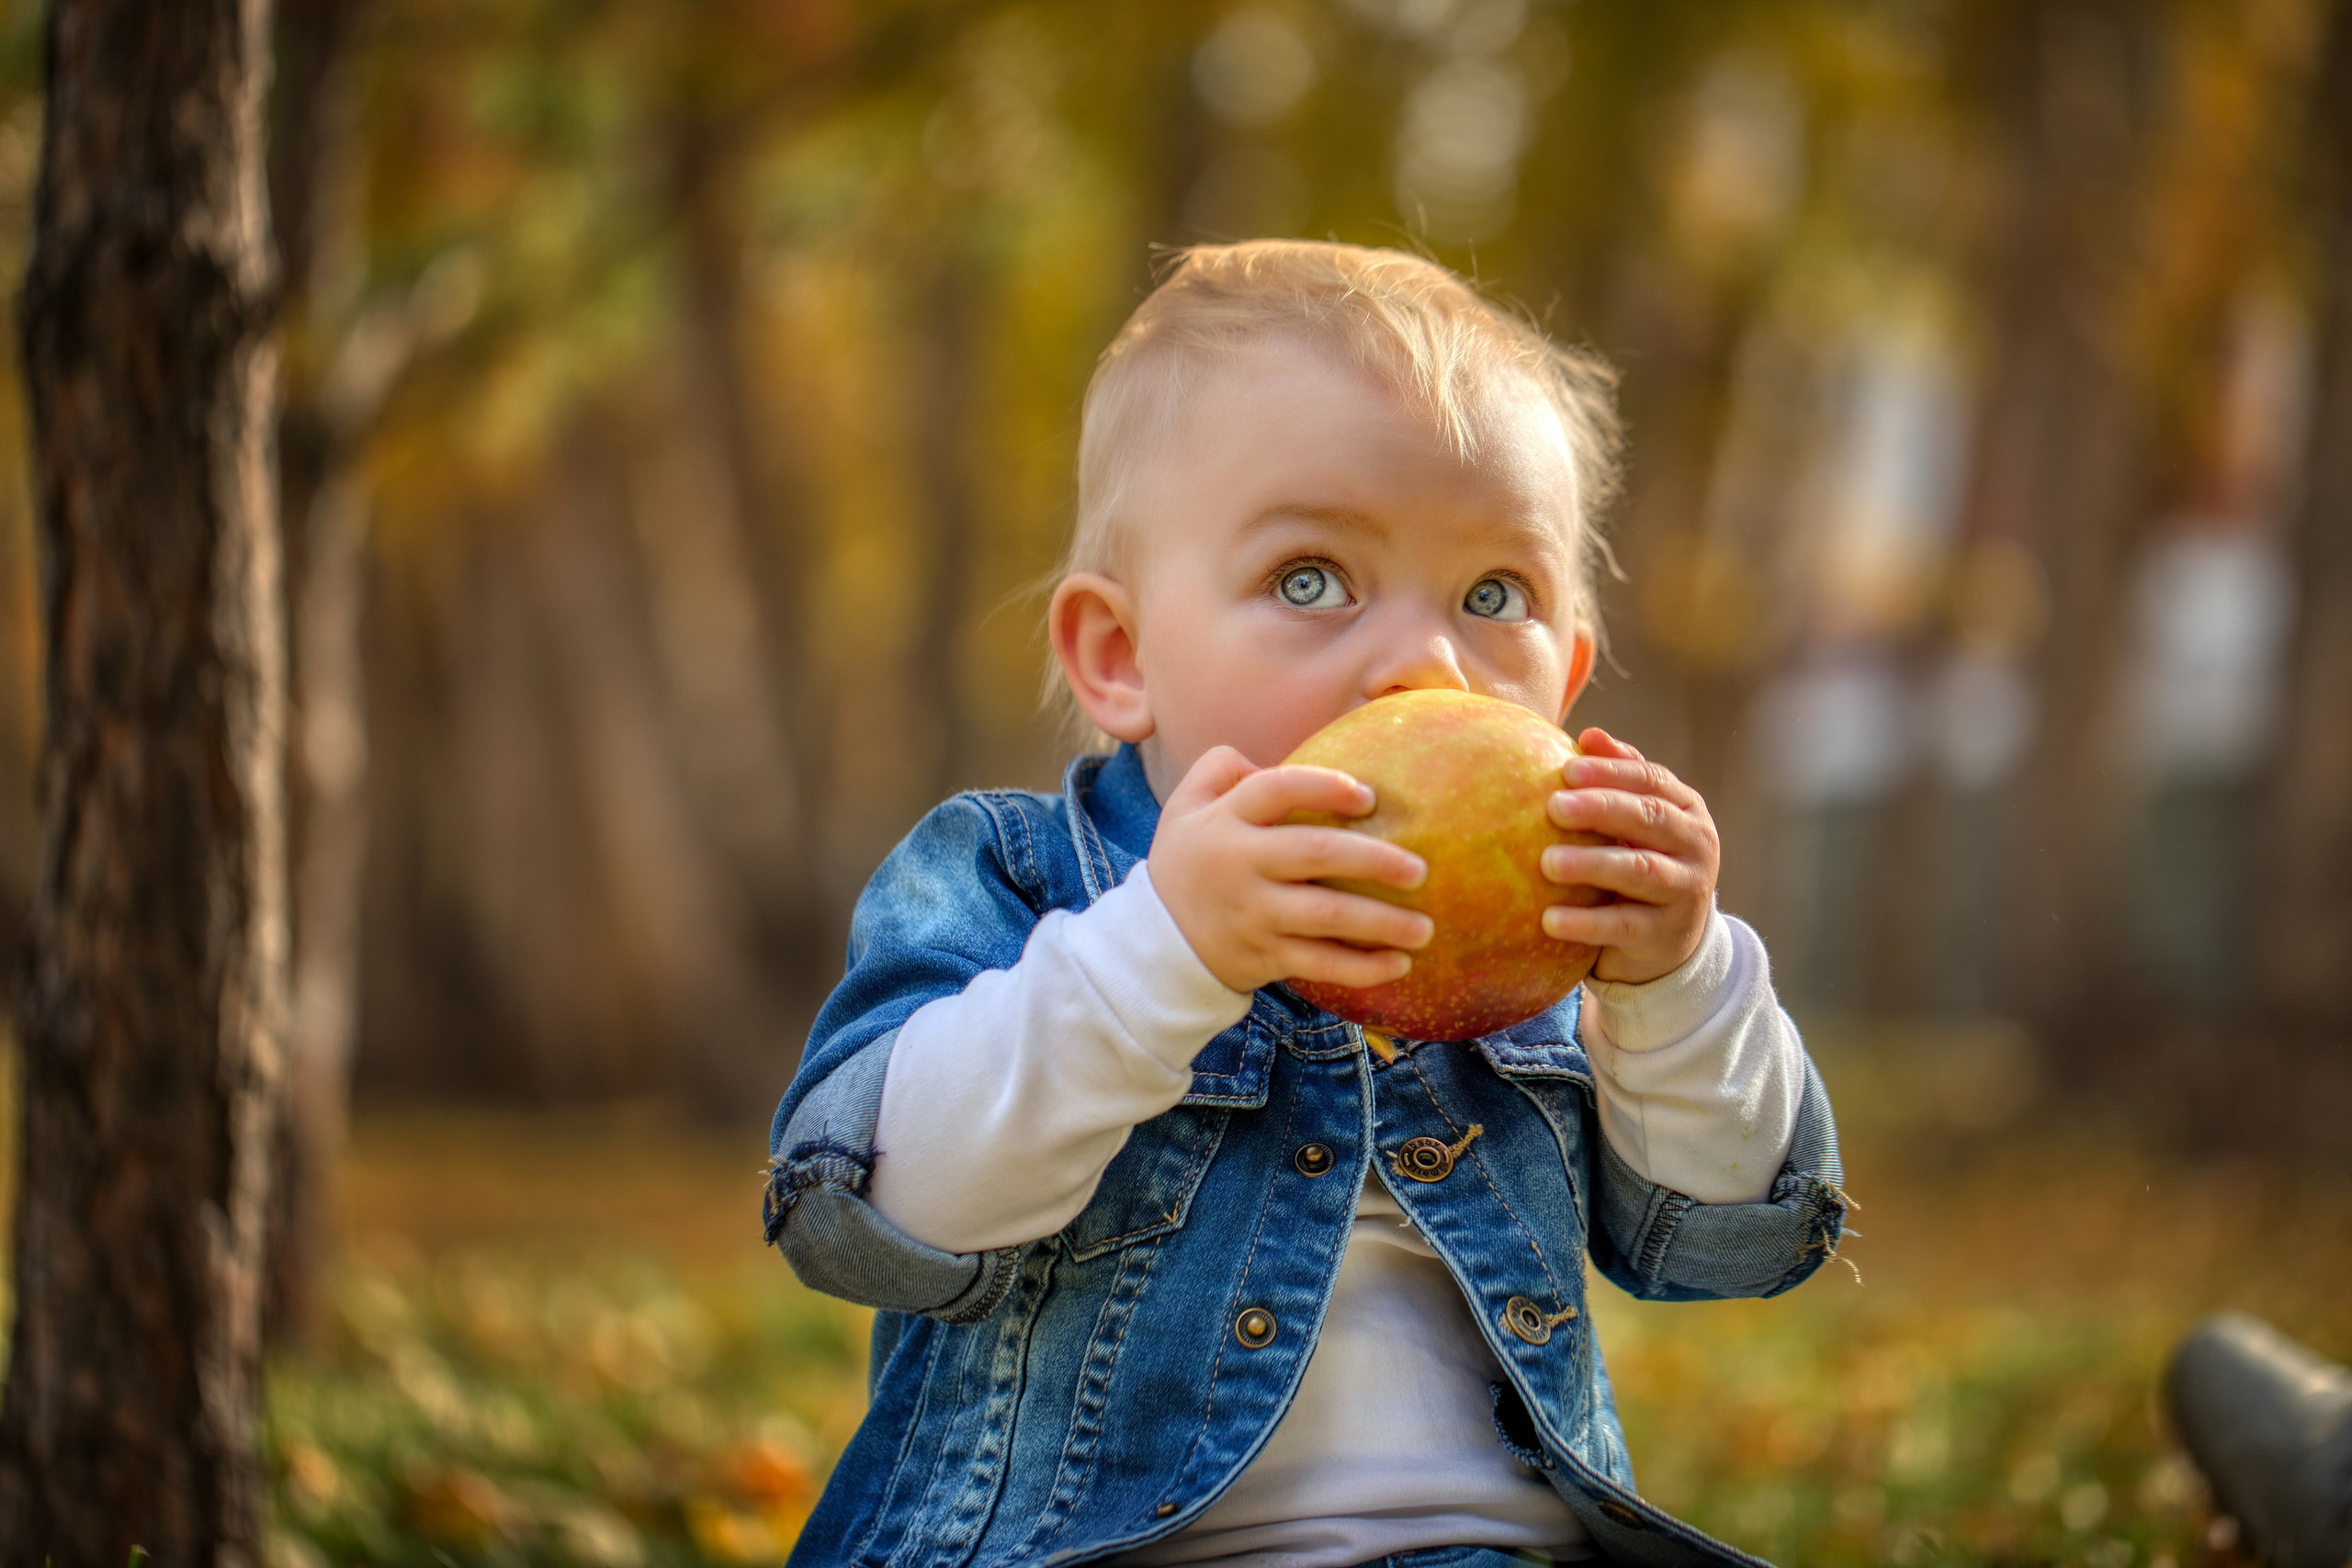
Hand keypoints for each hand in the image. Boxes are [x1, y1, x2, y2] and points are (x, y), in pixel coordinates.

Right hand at [1149, 746, 1433, 994]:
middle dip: (1374, 859)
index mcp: (1224, 821)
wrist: (1156, 943)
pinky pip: (1319, 963)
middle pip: (1315, 852)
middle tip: (1419, 869)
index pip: (1275, 790)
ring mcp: (1252, 914)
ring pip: (1325, 916)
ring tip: (1425, 927)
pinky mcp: (1263, 956)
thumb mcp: (1184, 807)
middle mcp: (1239, 865)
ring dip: (1381, 923)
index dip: (1323, 787)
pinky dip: (1361, 968)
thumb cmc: (1189, 863)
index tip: (1368, 796)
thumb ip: (1221, 768)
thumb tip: (1273, 758)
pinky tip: (1398, 964)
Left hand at [1539, 729, 1718, 985]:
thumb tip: (1589, 734)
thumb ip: (1617, 777)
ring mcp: (1685, 890)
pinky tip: (1549, 919)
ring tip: (1548, 863)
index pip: (1650, 780)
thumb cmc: (1640, 859)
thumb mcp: (1635, 819)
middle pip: (1649, 819)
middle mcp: (1695, 845)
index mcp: (1686, 808)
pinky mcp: (1665, 934)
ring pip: (1640, 871)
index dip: (1610, 772)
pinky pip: (1623, 926)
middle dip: (1602, 809)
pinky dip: (1586, 923)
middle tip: (1554, 807)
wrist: (1669, 938)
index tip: (1567, 769)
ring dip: (1593, 865)